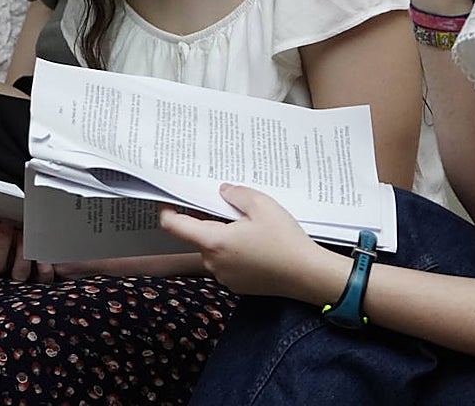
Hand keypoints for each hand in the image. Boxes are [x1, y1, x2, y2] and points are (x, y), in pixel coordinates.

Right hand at [0, 202, 54, 282]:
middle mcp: (5, 263)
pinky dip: (44, 266)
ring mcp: (24, 274)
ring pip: (16, 274)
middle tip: (7, 225)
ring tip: (29, 237)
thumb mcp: (1, 216)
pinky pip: (42, 278)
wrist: (61, 244)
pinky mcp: (45, 279)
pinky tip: (46, 257)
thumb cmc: (27, 230)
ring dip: (22, 254)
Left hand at [159, 184, 324, 297]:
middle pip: (198, 235)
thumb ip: (237, 194)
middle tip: (228, 203)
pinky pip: (226, 261)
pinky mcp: (237, 284)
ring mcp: (224, 276)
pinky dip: (233, 249)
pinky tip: (255, 242)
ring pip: (213, 248)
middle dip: (208, 218)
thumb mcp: (262, 205)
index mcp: (214, 242)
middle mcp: (213, 262)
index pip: (174, 226)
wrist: (307, 275)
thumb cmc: (285, 241)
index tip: (168, 198)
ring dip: (223, 234)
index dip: (167, 210)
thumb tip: (223, 191)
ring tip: (248, 224)